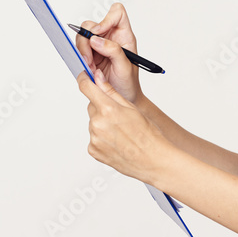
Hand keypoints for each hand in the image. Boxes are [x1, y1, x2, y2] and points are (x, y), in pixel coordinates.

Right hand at [74, 2, 143, 105]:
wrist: (123, 97)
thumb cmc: (129, 82)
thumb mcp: (125, 67)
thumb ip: (113, 51)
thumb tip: (95, 39)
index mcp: (124, 36)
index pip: (117, 13)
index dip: (106, 18)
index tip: (99, 32)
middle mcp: (111, 37)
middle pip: (93, 24)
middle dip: (87, 39)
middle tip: (89, 58)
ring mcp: (99, 45)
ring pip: (83, 36)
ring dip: (83, 51)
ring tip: (91, 66)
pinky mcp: (90, 54)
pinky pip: (79, 49)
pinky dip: (80, 57)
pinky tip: (89, 68)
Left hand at [78, 68, 173, 183]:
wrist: (153, 160)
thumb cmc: (148, 135)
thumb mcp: (132, 108)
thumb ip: (111, 92)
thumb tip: (98, 78)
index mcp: (108, 109)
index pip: (86, 87)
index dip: (84, 79)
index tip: (85, 76)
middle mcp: (97, 123)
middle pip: (92, 107)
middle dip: (102, 107)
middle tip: (120, 117)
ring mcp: (94, 138)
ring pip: (94, 123)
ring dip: (103, 124)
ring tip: (122, 133)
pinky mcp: (93, 150)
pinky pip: (94, 138)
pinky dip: (103, 138)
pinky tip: (117, 141)